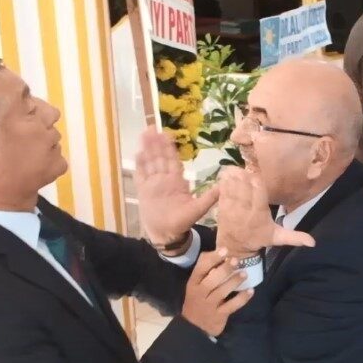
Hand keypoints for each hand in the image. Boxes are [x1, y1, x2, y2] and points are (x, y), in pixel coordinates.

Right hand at [135, 129, 217, 245]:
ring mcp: (153, 184)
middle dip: (156, 143)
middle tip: (152, 128)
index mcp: (177, 181)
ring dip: (147, 149)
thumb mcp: (198, 209)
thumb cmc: (182, 222)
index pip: (173, 160)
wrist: (166, 235)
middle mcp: (164, 179)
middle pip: (160, 157)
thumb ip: (209, 197)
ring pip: (150, 163)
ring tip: (144, 134)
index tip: (167, 135)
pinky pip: (141, 175)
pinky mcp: (143, 191)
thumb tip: (223, 186)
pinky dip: (139, 165)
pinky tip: (138, 153)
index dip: (170, 148)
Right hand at [180, 249, 253, 335]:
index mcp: (193, 283)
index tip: (225, 250)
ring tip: (244, 274)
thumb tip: (220, 251)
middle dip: (225, 269)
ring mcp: (209, 305)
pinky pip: (232, 306)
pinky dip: (242, 298)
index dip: (213, 258)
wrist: (194, 327)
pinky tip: (251, 291)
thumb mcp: (196, 285)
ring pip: (222, 292)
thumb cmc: (197, 300)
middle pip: (212, 280)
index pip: (201, 268)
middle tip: (236, 260)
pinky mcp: (219, 316)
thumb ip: (205, 270)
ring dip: (234, 282)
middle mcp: (200, 293)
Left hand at [215, 166, 315, 257]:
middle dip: (244, 178)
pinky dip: (224, 182)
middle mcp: (245, 212)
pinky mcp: (222, 208)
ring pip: (232, 190)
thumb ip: (294, 237)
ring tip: (236, 169)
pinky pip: (222, 193)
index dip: (257, 186)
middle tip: (247, 169)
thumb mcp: (277, 238)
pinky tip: (227, 173)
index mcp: (259, 216)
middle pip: (244, 190)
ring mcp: (232, 210)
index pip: (258, 198)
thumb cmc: (258, 238)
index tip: (257, 177)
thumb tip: (313, 243)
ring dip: (234, 178)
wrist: (235, 247)